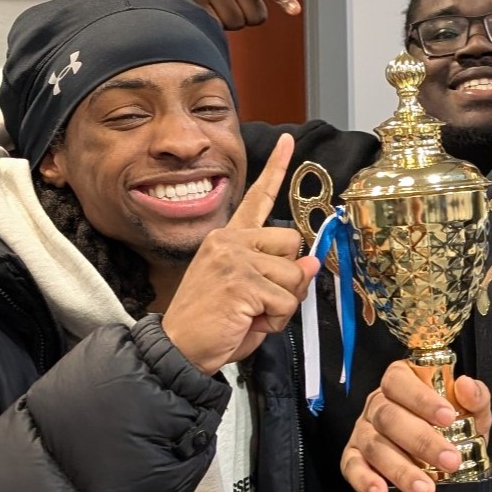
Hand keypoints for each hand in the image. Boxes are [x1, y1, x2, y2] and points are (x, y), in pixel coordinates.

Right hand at [162, 134, 317, 372]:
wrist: (179, 349)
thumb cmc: (214, 325)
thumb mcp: (253, 296)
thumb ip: (281, 277)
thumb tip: (311, 263)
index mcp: (228, 239)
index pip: (256, 198)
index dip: (276, 169)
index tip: (290, 142)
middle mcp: (229, 240)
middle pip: (292, 243)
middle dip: (289, 277)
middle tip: (260, 300)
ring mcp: (233, 258)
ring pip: (294, 275)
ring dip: (282, 304)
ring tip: (251, 314)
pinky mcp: (240, 281)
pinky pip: (284, 301)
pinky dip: (274, 320)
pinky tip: (248, 322)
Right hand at [341, 360, 491, 491]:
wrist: (440, 456)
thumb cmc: (451, 427)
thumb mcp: (470, 411)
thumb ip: (474, 397)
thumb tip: (466, 386)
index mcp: (402, 382)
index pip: (401, 382)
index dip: (422, 399)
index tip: (448, 417)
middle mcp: (378, 403)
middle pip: (389, 417)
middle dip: (421, 441)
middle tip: (449, 461)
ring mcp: (364, 431)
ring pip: (374, 446)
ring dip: (400, 469)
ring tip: (425, 489)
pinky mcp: (353, 456)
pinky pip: (352, 467)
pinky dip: (364, 480)